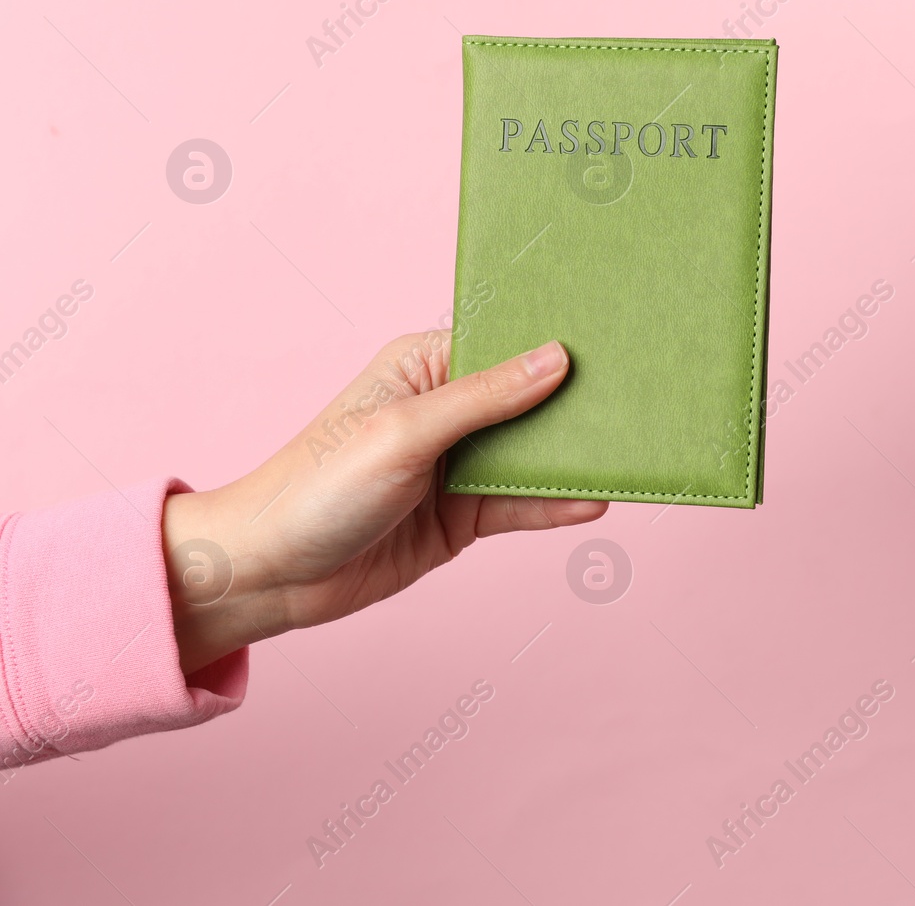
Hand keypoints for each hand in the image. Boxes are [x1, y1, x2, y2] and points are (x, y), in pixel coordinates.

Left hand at [160, 332, 607, 673]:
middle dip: (577, 405)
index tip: (614, 344)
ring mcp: (456, 465)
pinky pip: (521, 505)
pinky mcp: (462, 516)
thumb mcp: (406, 432)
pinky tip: (595, 500)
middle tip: (640, 399)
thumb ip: (485, 398)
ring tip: (631, 452)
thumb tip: (556, 359)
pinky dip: (556, 505)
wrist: (269, 575)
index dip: (558, 346)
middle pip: (529, 402)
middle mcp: (446, 410)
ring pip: (532, 455)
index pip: (507, 346)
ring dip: (572, 458)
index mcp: (425, 366)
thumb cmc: (315, 488)